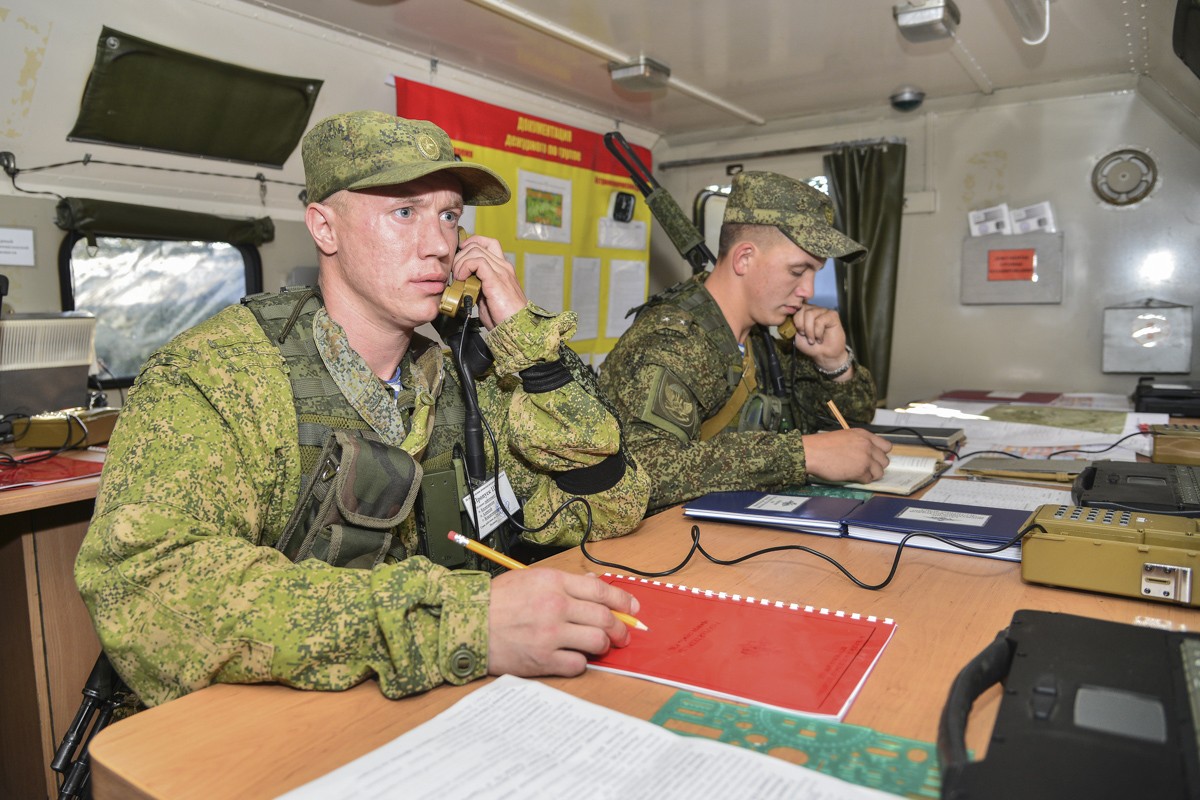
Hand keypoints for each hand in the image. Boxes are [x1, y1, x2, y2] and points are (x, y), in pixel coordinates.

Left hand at [452, 235, 526, 328]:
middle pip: (477, 244)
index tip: (460, 255)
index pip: (488, 243)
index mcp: (503, 269)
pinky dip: (464, 267)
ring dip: (460, 263)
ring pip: (475, 250)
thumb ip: (478, 287)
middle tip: (456, 274)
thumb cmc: (504, 317)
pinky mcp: (496, 279)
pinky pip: (476, 261)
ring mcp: (501, 271)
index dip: (471, 243)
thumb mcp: (487, 298)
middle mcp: (503, 266)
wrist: (518, 327)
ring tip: (458, 279)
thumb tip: (463, 284)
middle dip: (460, 256)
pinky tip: (462, 279)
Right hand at [487, 568, 638, 676]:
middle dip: (621, 630)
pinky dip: (581, 662)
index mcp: (553, 582)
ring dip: (604, 646)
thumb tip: (594, 585)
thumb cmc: (495, 602)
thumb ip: (564, 583)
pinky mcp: (543, 659)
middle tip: (623, 635)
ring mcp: (550, 633)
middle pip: (605, 618)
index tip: (633, 610)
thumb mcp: (529, 579)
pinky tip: (573, 657)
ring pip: (597, 641)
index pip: (602, 591)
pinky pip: (578, 664)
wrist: (467, 623)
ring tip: (599, 646)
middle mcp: (555, 606)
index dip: (624, 601)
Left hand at [790, 305, 850, 374]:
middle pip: (802, 310)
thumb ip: (789, 326)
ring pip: (810, 314)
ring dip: (810, 331)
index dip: (795, 322)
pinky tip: (820, 338)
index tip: (798, 333)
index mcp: (804, 312)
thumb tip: (785, 319)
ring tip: (813, 339)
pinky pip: (820, 321)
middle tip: (805, 336)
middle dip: (801, 326)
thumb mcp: (795, 336)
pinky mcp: (832, 315)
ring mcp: (823, 311)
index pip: (795, 308)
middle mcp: (813, 309)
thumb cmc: (810, 345)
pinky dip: (818, 333)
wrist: (824, 355)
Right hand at [801, 429, 891, 483]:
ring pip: (879, 472)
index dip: (880, 454)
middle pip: (884, 461)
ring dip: (870, 474)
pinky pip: (868, 480)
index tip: (875, 458)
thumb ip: (859, 443)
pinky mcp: (860, 471)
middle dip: (876, 466)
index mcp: (864, 435)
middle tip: (864, 467)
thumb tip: (868, 453)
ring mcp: (865, 458)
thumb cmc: (822, 445)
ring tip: (858, 473)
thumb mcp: (845, 436)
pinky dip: (861, 480)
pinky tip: (852, 476)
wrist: (812, 452)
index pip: (886, 446)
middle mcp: (867, 445)